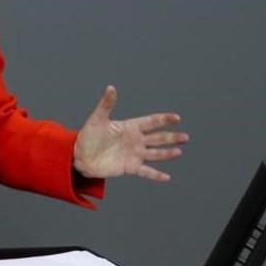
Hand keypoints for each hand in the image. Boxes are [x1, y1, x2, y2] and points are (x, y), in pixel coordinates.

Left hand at [73, 85, 187, 181]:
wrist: (80, 156)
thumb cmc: (87, 136)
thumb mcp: (97, 119)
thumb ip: (106, 104)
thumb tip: (111, 87)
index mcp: (130, 127)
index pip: (151, 122)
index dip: (163, 120)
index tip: (176, 118)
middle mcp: (135, 141)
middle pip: (158, 138)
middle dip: (171, 137)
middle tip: (185, 137)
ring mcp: (134, 154)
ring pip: (155, 154)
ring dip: (167, 153)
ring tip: (179, 152)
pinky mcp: (130, 167)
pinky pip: (146, 172)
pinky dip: (156, 175)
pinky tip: (166, 177)